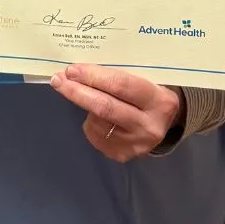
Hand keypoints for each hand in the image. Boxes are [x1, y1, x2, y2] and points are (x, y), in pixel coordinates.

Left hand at [50, 65, 183, 161]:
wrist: (165, 124)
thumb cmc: (151, 93)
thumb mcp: (147, 80)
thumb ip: (122, 75)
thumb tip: (82, 69)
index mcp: (159, 100)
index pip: (121, 85)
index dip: (93, 76)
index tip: (71, 70)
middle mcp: (150, 125)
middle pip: (105, 107)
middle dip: (77, 92)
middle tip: (58, 80)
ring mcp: (136, 144)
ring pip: (97, 121)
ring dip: (85, 106)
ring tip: (85, 95)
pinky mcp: (124, 155)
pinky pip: (96, 135)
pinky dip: (91, 122)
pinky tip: (96, 116)